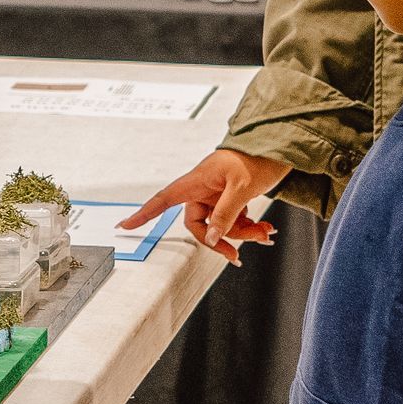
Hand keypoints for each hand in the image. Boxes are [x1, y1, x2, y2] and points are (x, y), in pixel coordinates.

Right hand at [118, 148, 288, 263]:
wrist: (278, 148)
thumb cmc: (257, 159)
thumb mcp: (242, 187)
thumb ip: (226, 214)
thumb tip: (211, 237)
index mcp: (197, 181)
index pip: (164, 199)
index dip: (143, 213)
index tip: (124, 225)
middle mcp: (203, 189)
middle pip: (199, 225)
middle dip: (220, 239)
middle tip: (237, 255)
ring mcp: (217, 195)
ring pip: (220, 226)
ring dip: (243, 234)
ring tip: (265, 233)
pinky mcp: (230, 200)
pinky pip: (232, 221)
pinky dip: (249, 228)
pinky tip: (264, 229)